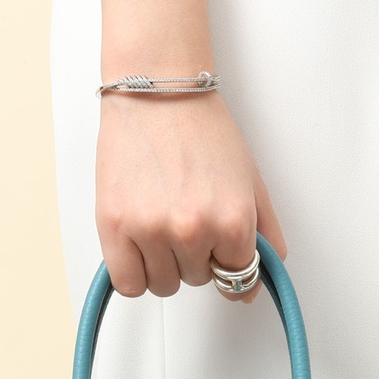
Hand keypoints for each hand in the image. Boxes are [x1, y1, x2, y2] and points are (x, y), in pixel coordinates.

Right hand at [95, 91, 286, 301]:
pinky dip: (134, 272)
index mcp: (232, 221)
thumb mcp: (250, 181)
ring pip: (163, 285)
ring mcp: (151, 231)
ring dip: (164, 264)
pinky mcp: (114, 228)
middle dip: (196, 256)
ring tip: (162, 221)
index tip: (219, 257)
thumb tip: (256, 285)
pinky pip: (128, 284)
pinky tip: (139, 245)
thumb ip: (264, 235)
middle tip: (186, 215)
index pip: (238, 281)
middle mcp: (193, 231)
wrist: (158, 93)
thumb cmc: (201, 128)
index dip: (228, 266)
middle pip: (198, 281)